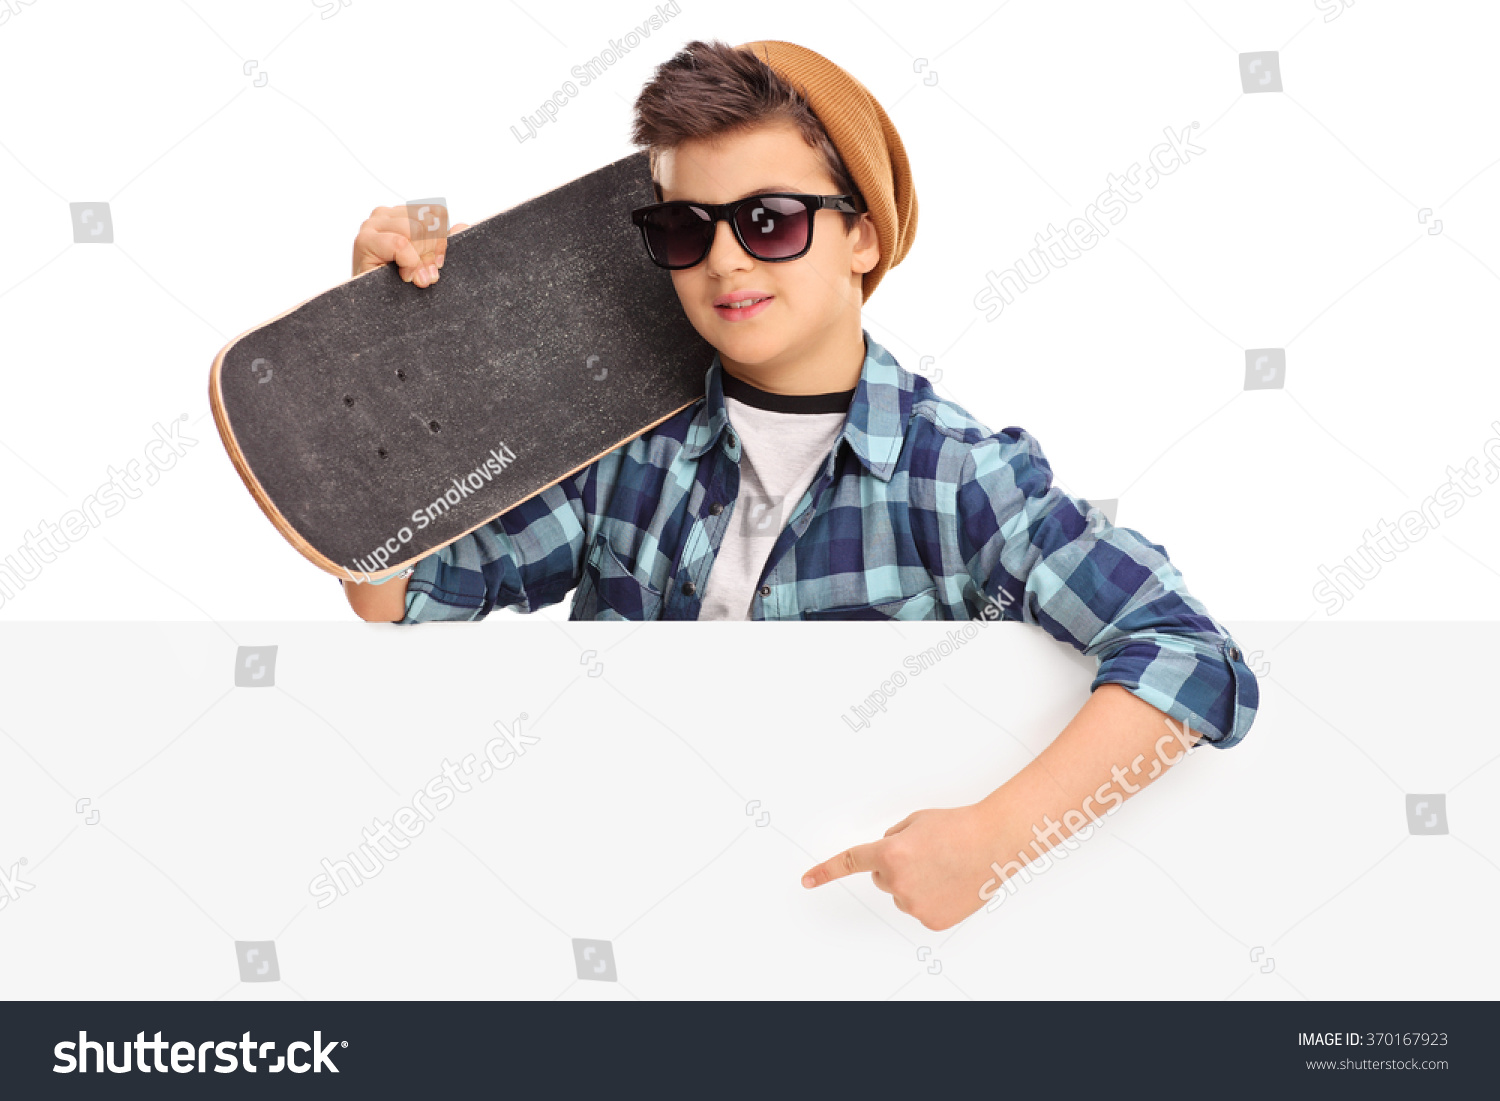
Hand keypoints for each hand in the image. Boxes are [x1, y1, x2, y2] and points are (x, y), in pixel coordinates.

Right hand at [351, 203, 469, 284]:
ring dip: (421, 259)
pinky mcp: (364, 240)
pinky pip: (400, 243)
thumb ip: (443, 244)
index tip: (439, 263)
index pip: (434, 213)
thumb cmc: (399, 285)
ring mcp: (371, 226)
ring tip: (418, 278)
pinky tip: (405, 276)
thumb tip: (463, 226)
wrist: (376, 310)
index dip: (442, 239)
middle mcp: (384, 216)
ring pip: (414, 230)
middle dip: (431, 252)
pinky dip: (409, 263)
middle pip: (426, 222)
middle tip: (428, 276)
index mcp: (400, 216)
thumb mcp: (428, 262)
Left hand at [800, 803, 998, 930]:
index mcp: (890, 853)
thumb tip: (884, 857)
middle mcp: (898, 882)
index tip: (807, 880)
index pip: (851, 862)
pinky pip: (919, 908)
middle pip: (882, 878)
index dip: (826, 872)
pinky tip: (950, 883)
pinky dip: (931, 898)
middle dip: (896, 867)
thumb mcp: (915, 821)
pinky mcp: (931, 921)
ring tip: (944, 867)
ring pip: (902, 894)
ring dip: (916, 882)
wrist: (993, 843)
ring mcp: (914, 904)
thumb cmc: (958, 827)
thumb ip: (892, 839)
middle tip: (926, 855)